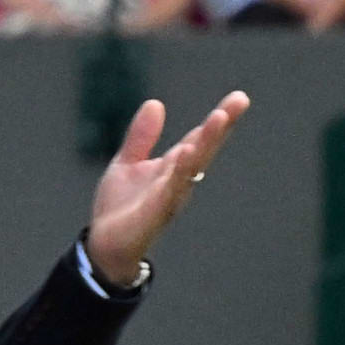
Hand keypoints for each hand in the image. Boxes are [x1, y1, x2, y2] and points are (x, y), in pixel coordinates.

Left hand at [84, 88, 250, 283]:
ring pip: (193, 166)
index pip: (200, 138)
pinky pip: (171, 189)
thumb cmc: (121, 209)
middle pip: (204, 148)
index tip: (239, 98)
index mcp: (173, 167)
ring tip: (219, 117)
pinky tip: (188, 153)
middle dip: (221, 125)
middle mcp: (178, 180)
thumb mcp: (127, 163)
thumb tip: (156, 103)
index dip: (219, 119)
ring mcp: (170, 196)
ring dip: (206, 142)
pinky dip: (181, 172)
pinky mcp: (156, 212)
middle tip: (239, 101)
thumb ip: (142, 136)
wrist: (105, 247)